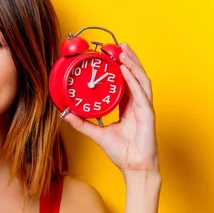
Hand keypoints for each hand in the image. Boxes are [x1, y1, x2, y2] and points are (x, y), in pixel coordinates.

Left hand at [62, 43, 158, 175]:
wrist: (134, 167)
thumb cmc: (122, 152)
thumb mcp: (97, 133)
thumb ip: (82, 123)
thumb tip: (65, 115)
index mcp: (128, 106)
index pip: (125, 81)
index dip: (120, 67)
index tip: (110, 55)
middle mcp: (137, 104)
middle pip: (135, 76)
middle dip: (128, 59)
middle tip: (118, 45)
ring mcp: (144, 108)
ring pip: (140, 79)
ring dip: (132, 63)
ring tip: (123, 50)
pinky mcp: (148, 114)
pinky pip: (141, 93)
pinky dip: (133, 80)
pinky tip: (126, 69)